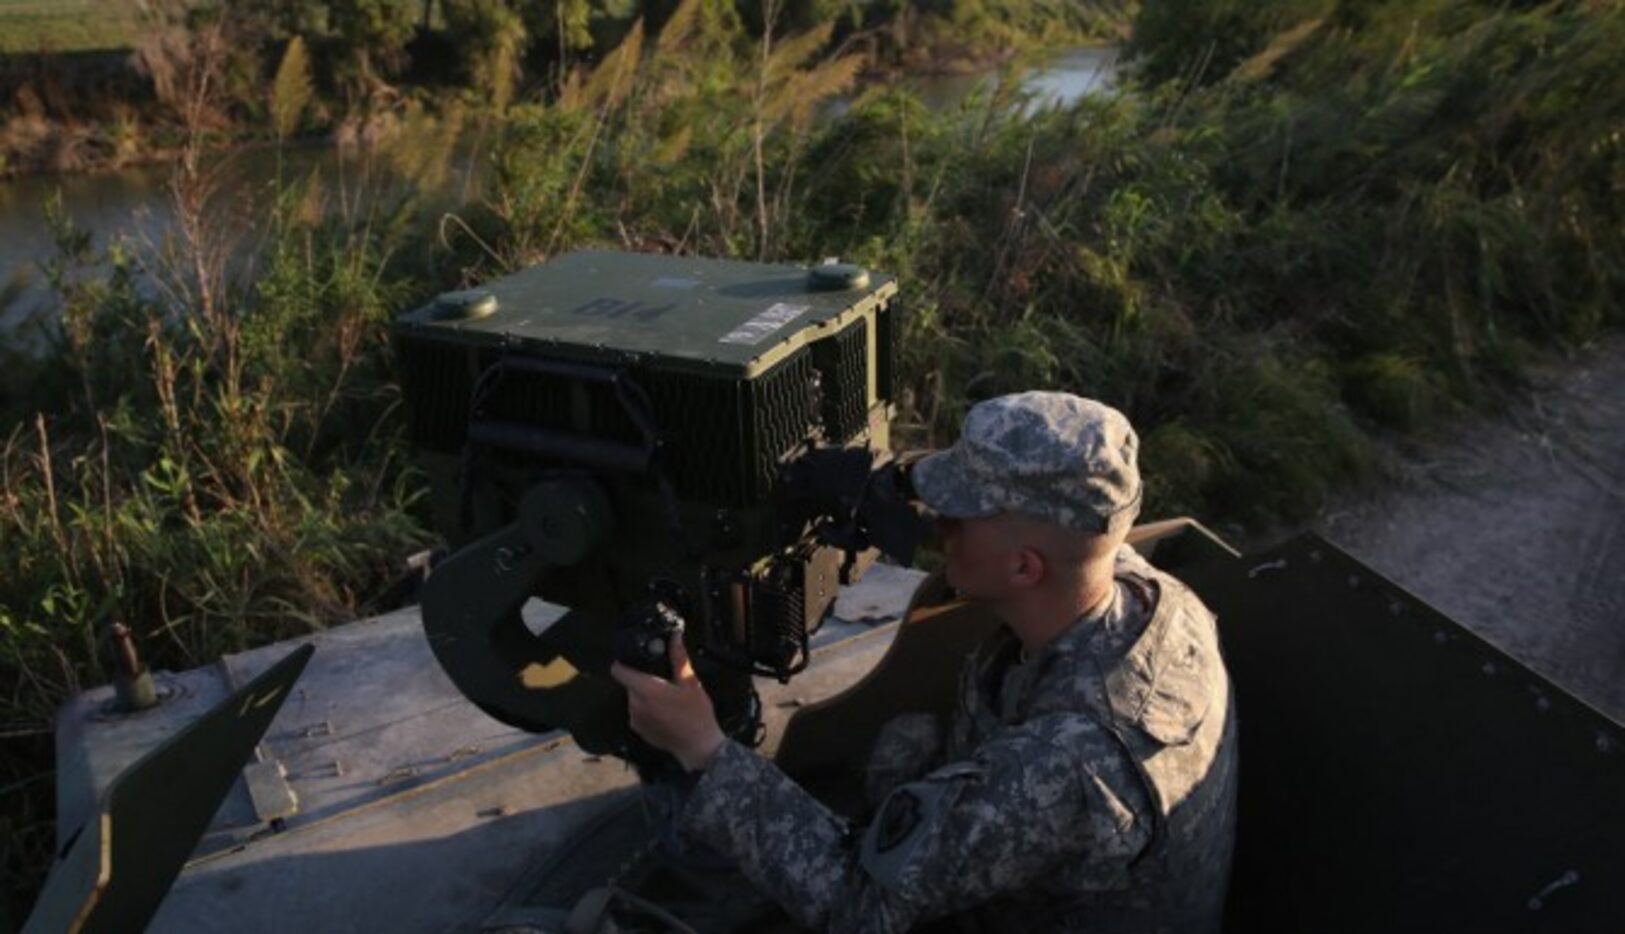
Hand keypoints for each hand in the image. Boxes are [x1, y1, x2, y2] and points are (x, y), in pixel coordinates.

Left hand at [609, 636, 725, 772]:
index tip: (633, 659)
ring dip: (644, 696)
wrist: (698, 747)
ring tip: (666, 699)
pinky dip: (646, 710)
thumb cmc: (696, 713)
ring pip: (634, 699)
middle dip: (642, 680)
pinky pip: (637, 713)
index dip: (623, 662)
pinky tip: (665, 713)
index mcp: (645, 689)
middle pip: (630, 684)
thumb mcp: (690, 682)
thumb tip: (675, 635)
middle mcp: (635, 704)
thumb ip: (678, 657)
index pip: (619, 671)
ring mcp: (635, 719)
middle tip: (663, 681)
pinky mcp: (639, 731)